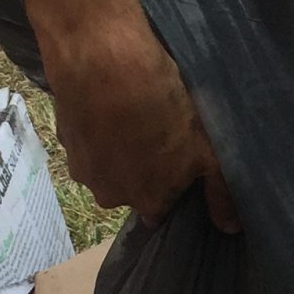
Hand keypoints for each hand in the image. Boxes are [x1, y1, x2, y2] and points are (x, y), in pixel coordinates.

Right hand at [41, 0, 237, 231]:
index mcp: (147, 202)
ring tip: (136, 115)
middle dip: (144, 168)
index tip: (180, 163)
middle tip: (159, 133)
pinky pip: (87, 140)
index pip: (161, 207)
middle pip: (131, 187)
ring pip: (106, 165)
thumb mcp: (209, 153)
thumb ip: (219, 192)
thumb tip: (230, 228)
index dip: (172, 186)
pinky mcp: (63, 138)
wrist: (105, 65)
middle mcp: (109, 195)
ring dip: (119, 148)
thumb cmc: (165, 111)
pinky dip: (98, 128)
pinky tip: (112, 104)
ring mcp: (81, 167)